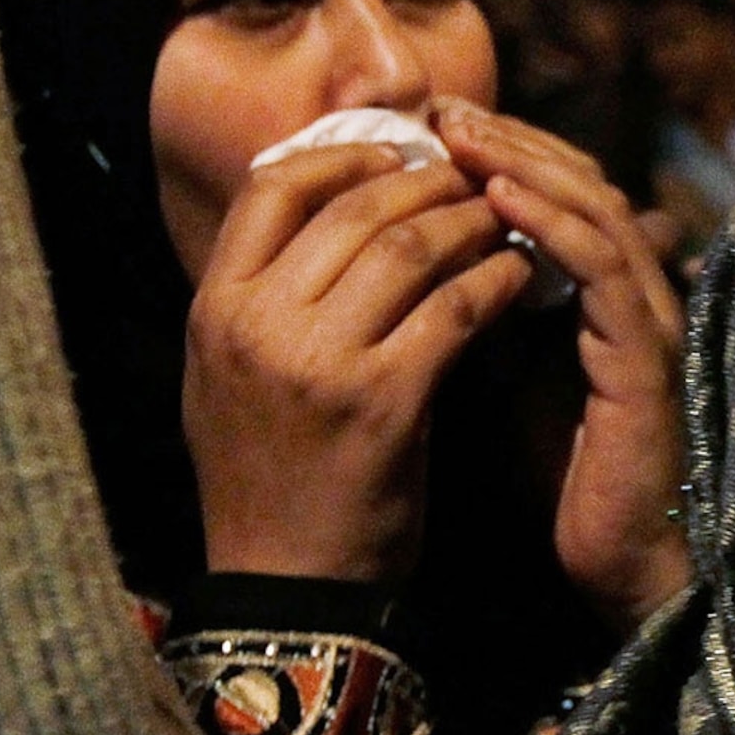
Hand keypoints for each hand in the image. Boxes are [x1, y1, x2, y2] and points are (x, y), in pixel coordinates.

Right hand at [184, 147, 528, 585]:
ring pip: (410, 246)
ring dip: (469, 221)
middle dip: (426, 181)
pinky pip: (455, 307)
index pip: (274, 187)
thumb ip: (265, 293)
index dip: (343, 154)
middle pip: (355, 207)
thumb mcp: (229, 373)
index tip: (396, 152)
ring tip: (503, 217)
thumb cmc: (268, 474)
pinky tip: (519, 273)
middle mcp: (257, 324)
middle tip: (474, 178)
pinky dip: (495, 278)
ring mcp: (318, 361)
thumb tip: (326, 204)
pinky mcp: (384, 400)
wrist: (286, 581)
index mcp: (215, 308)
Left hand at [433, 101, 691, 625]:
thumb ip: (463, 313)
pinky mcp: (647, 352)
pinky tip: (497, 198)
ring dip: (524, 163)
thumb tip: (389, 256)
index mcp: (596, 295)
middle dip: (508, 141)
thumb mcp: (493, 377)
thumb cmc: (553, 481)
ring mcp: (646, 317)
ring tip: (460, 136)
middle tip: (441, 109)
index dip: (498, 153)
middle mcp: (631, 292)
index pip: (556, 193)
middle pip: (579, 181)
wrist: (613, 565)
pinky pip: (600, 264)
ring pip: (593, 206)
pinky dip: (550, 222)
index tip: (425, 129)